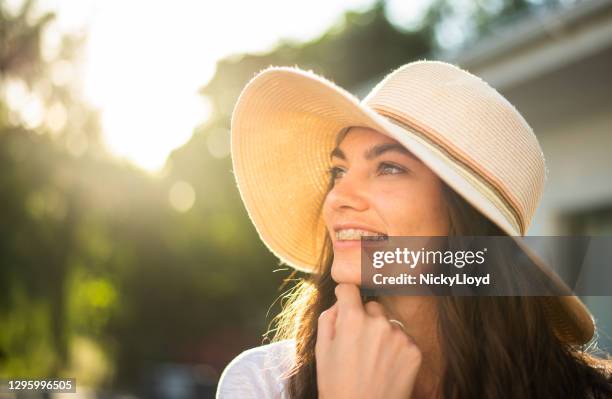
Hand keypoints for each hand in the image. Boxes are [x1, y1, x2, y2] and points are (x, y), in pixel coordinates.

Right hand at [315, 283, 421, 398]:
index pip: (349, 289)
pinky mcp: (414, 350)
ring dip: (382, 333)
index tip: (345, 300)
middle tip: (358, 343)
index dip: (344, 295)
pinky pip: (403, 338)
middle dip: (364, 318)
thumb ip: (328, 318)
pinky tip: (387, 366)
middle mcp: (378, 323)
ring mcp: (399, 336)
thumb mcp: (322, 350)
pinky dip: (396, 347)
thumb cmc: (337, 384)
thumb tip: (340, 302)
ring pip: (389, 322)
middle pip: (372, 306)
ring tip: (373, 359)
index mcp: (352, 320)